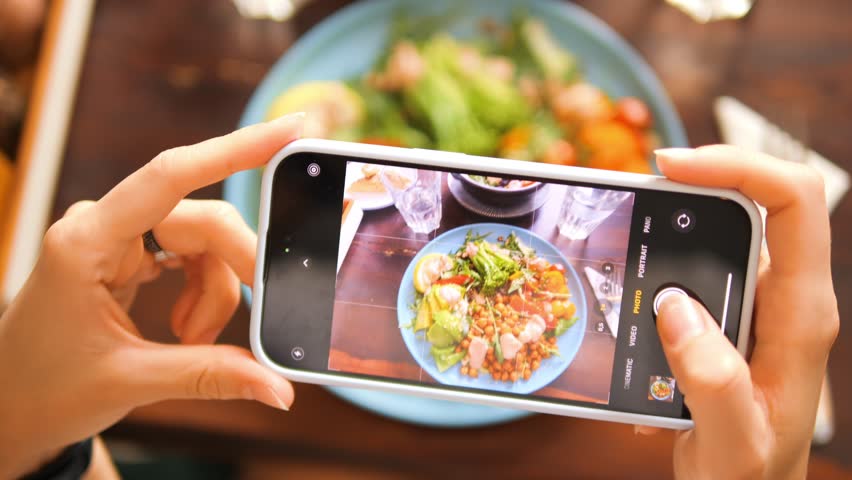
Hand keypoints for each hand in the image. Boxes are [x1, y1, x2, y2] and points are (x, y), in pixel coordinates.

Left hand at [0, 114, 303, 477]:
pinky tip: (185, 330)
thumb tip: (279, 388)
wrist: (8, 407)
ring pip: (204, 243)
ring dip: (215, 294)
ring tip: (191, 340)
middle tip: (258, 315)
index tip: (289, 132)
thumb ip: (210, 376)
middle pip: (204, 222)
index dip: (235, 149)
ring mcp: (116, 237)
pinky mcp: (128, 252)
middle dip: (234, 272)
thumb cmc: (44, 390)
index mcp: (86, 242)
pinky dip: (203, 293)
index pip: (171, 176)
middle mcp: (103, 226)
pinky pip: (191, 257)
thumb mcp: (130, 383)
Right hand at [645, 145, 838, 479]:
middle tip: (636, 192)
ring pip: (726, 228)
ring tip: (626, 239)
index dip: (739, 165)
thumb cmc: (749, 476)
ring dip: (674, 220)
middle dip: (697, 181)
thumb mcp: (731, 443)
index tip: (671, 166)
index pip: (793, 203)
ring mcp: (760, 302)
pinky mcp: (734, 313)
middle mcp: (786, 297)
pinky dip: (665, 254)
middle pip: (759, 198)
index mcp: (800, 315)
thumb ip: (712, 381)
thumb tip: (675, 306)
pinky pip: (703, 260)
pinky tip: (635, 285)